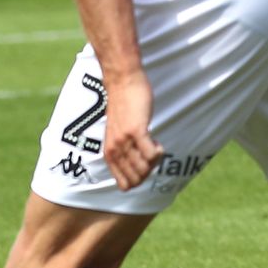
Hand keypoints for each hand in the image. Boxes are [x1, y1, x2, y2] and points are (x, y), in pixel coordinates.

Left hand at [102, 72, 163, 190]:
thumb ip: (122, 149)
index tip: (144, 165)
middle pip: (137, 179)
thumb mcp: (117, 133)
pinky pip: (151, 155)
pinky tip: (157, 141)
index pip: (124, 185)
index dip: (139, 180)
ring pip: (145, 169)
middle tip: (151, 154)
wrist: (122, 82)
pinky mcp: (136, 131)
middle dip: (149, 171)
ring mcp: (125, 141)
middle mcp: (115, 150)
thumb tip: (137, 165)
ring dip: (155, 161)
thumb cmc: (123, 105)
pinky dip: (158, 152)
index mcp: (109, 154)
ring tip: (154, 146)